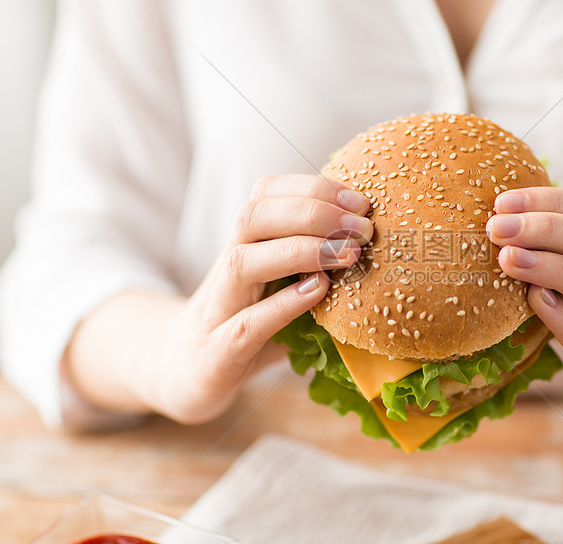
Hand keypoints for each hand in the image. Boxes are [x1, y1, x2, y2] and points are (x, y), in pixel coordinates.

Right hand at [78, 174, 372, 423]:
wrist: (181, 374)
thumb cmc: (246, 326)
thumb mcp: (281, 288)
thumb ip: (316, 267)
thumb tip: (380, 248)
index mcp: (244, 245)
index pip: (267, 194)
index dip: (314, 188)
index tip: (359, 200)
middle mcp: (226, 268)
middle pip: (254, 216)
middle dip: (313, 212)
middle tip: (362, 228)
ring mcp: (218, 310)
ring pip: (243, 261)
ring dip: (300, 251)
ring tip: (347, 254)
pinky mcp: (216, 353)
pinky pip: (247, 324)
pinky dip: (283, 305)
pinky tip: (318, 292)